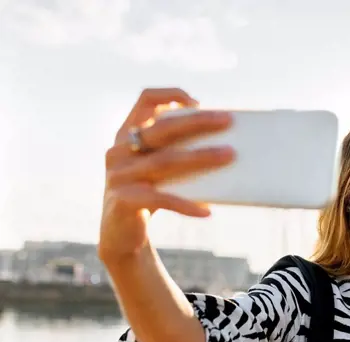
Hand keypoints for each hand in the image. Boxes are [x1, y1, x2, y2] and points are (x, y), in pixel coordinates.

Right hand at [98, 88, 234, 262]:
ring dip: (200, 157)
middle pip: (161, 129)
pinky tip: (207, 211)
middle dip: (197, 121)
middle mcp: (119, 151)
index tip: (198, 102)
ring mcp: (118, 175)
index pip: (145, 100)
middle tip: (227, 120)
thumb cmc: (148, 196)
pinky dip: (186, 205)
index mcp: (127, 135)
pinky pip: (161, 199)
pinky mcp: (123, 200)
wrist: (120, 236)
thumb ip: (175, 152)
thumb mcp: (157, 170)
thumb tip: (225, 144)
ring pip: (165, 161)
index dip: (170, 95)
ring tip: (229, 155)